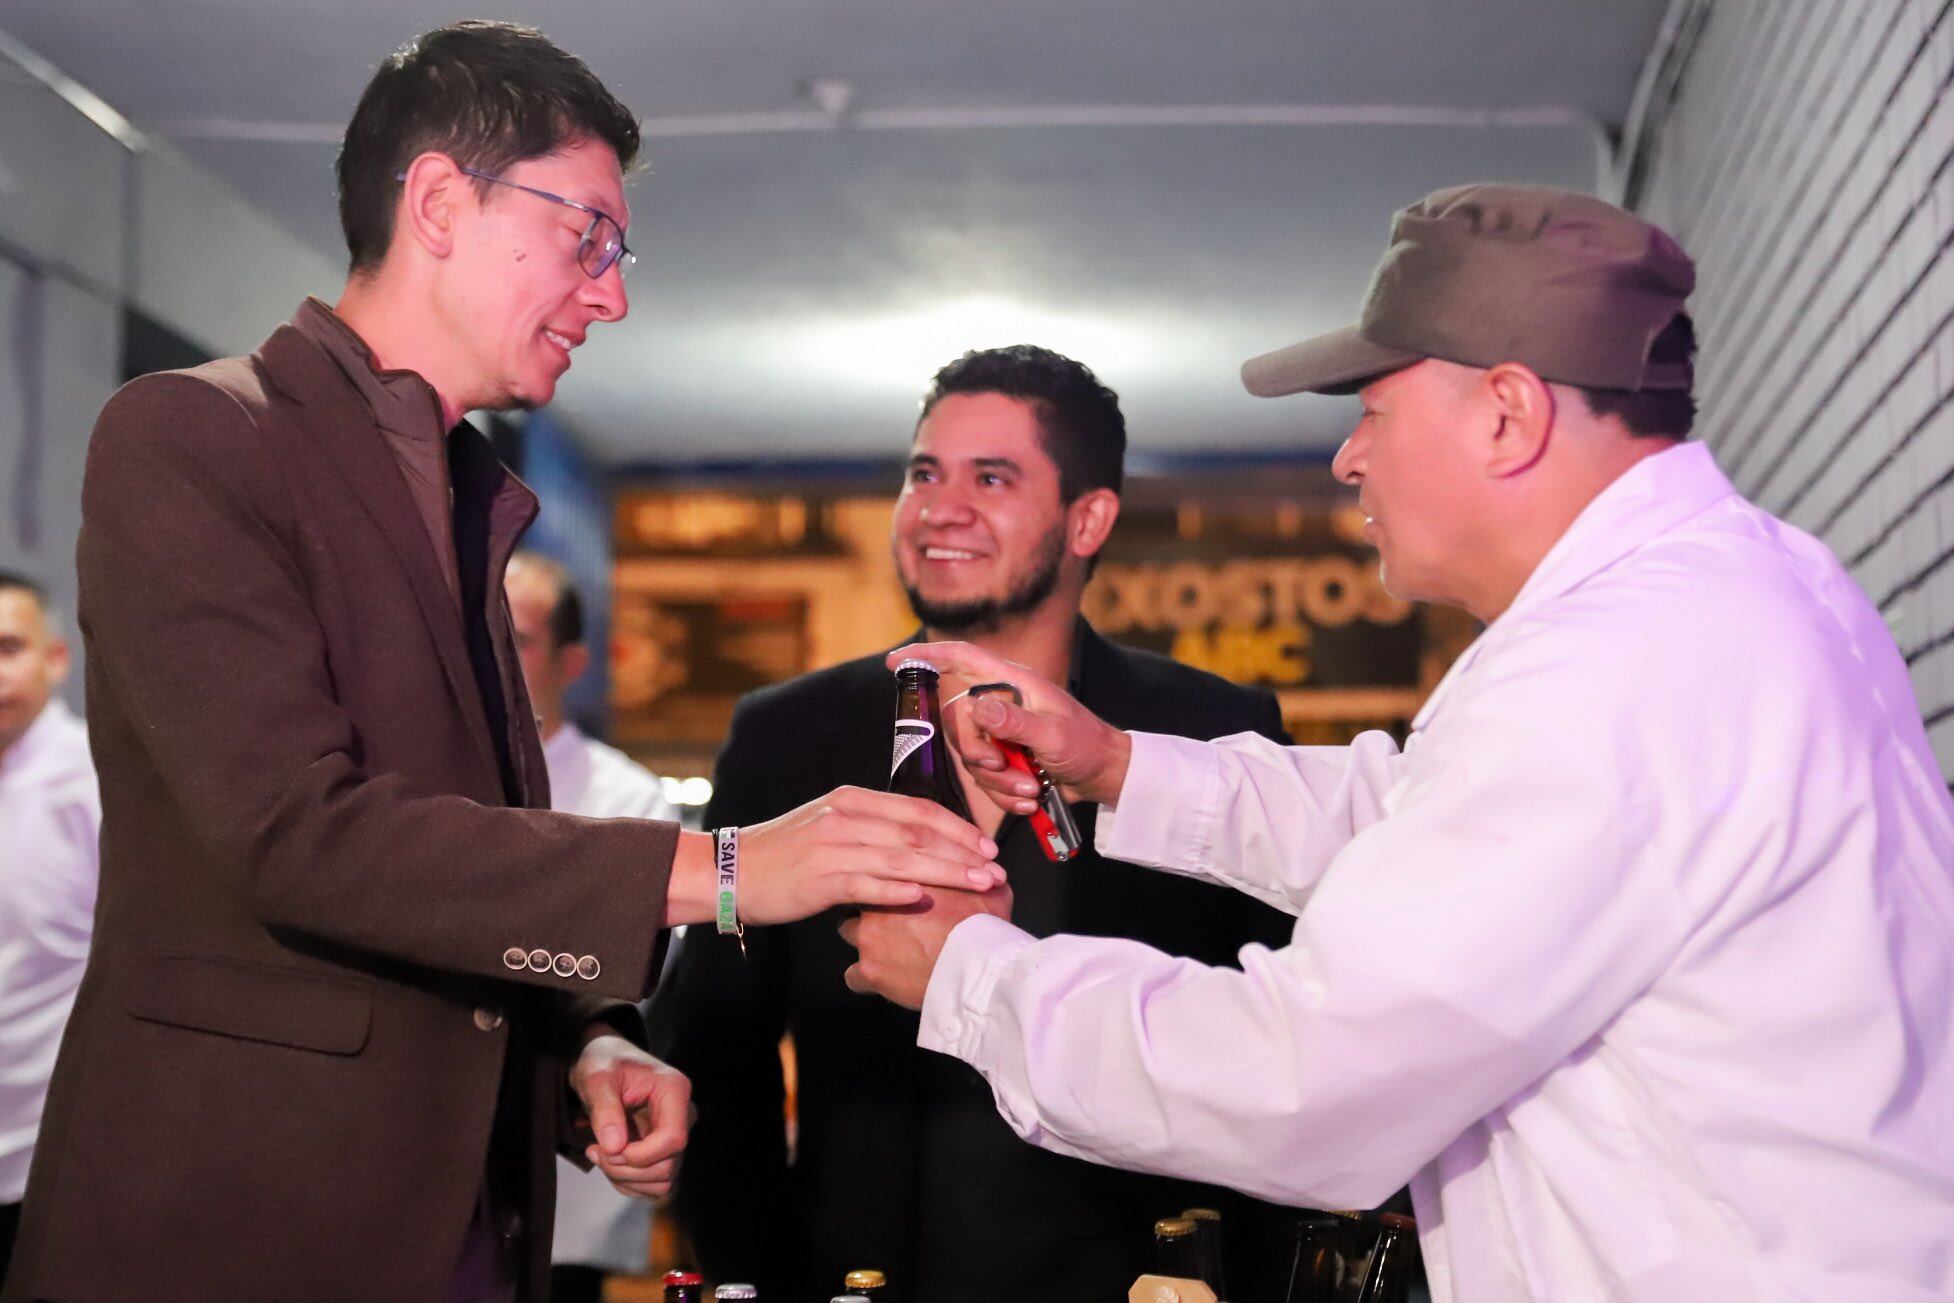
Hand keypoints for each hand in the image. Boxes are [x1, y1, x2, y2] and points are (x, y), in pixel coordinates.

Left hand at [570, 1034, 690, 1200]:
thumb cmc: (604, 1062)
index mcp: (675, 1091)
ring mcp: (674, 1136)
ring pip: (663, 1181)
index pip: (673, 1139)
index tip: (607, 1149)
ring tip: (599, 1155)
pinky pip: (654, 1185)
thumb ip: (605, 1109)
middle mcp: (683, 1116)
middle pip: (667, 1166)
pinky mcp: (663, 1152)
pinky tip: (610, 1164)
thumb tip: (615, 1147)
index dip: (640, 1155)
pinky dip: (629, 1184)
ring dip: (626, 1180)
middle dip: (626, 1169)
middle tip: (594, 1150)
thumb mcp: (596, 1077)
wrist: (605, 1064)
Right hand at [736, 786, 1003, 923]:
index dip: (958, 828)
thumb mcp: (831, 827)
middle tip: (997, 870)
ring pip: (903, 858)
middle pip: (919, 833)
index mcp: (854, 801)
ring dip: (947, 871)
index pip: (918, 810)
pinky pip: (867, 884)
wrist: (732, 870)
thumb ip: (872, 829)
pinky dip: (898, 891)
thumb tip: (916, 842)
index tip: (987, 846)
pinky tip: (925, 898)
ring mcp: (833, 847)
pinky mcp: (820, 878)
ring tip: (979, 885)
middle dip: (963, 852)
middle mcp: (847, 818)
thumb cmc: (786, 854)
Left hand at [839, 882, 1012, 1009]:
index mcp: (904, 877)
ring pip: (850, 934)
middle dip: (870, 907)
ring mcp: (870, 937)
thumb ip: (981, 879)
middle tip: (890, 919)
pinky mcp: (870, 970)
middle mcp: (878, 902)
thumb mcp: (993, 891)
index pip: (879, 869)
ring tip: (886, 951)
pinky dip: (865, 978)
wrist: (977, 964)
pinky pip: (854, 977)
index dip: (889, 881)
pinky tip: (881, 980)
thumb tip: (990, 873)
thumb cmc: (986, 925)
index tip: (899, 892)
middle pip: (857, 897)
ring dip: (866, 941)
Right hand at [884, 642, 1132, 808]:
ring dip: (998, 781)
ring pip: (970, 756)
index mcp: (1013, 683)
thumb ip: (1014, 723)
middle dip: (977, 753)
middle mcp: (1001, 704)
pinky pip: (984, 778)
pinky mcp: (1003, 758)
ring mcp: (1001, 733)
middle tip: (1003, 767)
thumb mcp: (1052, 735)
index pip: (962, 658)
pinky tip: (1030, 797)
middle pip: (958, 720)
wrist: (1105, 776)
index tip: (896, 663)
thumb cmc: (1087, 746)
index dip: (928, 656)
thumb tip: (976, 708)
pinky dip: (1005, 794)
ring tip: (1031, 788)